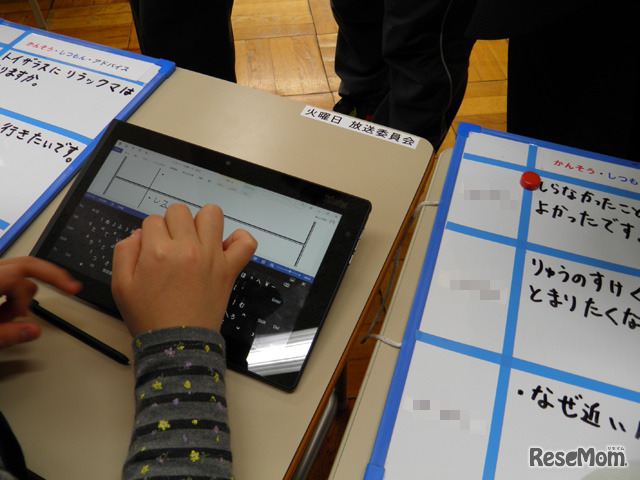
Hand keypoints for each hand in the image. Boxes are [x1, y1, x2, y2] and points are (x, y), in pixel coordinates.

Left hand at [0, 257, 81, 347]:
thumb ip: (7, 335)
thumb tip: (34, 331)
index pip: (20, 274)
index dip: (31, 293)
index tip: (49, 302)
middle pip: (27, 263)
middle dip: (51, 276)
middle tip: (72, 287)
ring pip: (17, 270)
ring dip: (22, 292)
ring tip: (10, 316)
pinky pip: (8, 276)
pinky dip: (15, 291)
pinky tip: (7, 308)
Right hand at [111, 204, 256, 336]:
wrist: (176, 342)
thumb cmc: (148, 316)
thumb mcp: (120, 286)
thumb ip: (124, 252)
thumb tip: (141, 234)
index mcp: (158, 251)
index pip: (153, 220)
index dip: (150, 235)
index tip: (152, 252)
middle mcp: (188, 248)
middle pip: (179, 211)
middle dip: (171, 225)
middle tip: (171, 248)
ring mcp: (212, 257)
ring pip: (212, 214)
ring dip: (202, 223)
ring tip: (196, 242)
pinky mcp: (229, 268)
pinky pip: (246, 242)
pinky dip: (238, 240)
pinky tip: (224, 248)